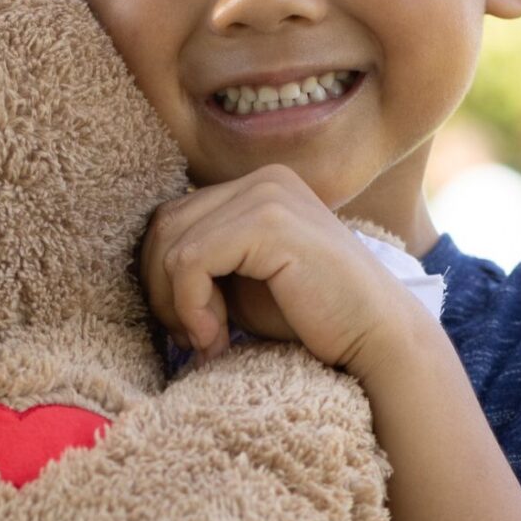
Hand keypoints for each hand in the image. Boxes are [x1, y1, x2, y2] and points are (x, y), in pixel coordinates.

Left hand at [139, 165, 428, 376]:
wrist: (375, 338)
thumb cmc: (313, 320)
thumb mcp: (245, 284)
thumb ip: (206, 265)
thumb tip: (145, 272)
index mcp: (258, 187)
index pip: (174, 218)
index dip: (163, 277)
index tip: (189, 328)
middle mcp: (263, 180)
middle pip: (165, 226)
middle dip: (162, 290)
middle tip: (189, 338)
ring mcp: (268, 195)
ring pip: (172, 243)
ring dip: (176, 303)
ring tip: (208, 341)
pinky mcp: (270, 222)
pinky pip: (191, 260)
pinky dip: (190, 305)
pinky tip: (217, 338)